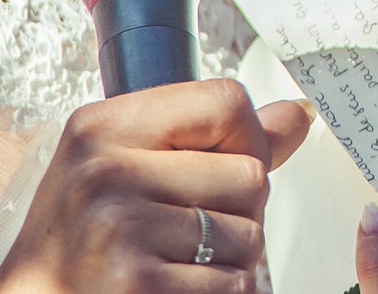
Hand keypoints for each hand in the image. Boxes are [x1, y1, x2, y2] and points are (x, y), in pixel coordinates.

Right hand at [0, 79, 312, 293]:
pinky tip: (171, 289)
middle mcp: (106, 172)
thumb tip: (296, 116)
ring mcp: (120, 229)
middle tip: (181, 232)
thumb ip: (214, 139)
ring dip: (228, 260)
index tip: (218, 167)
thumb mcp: (125, 165)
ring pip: (250, 237)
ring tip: (172, 263)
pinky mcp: (138, 284)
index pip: (227, 102)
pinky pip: (235, 285)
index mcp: (103, 127)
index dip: (246, 140)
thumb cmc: (82, 238)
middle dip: (237, 212)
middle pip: (251, 176)